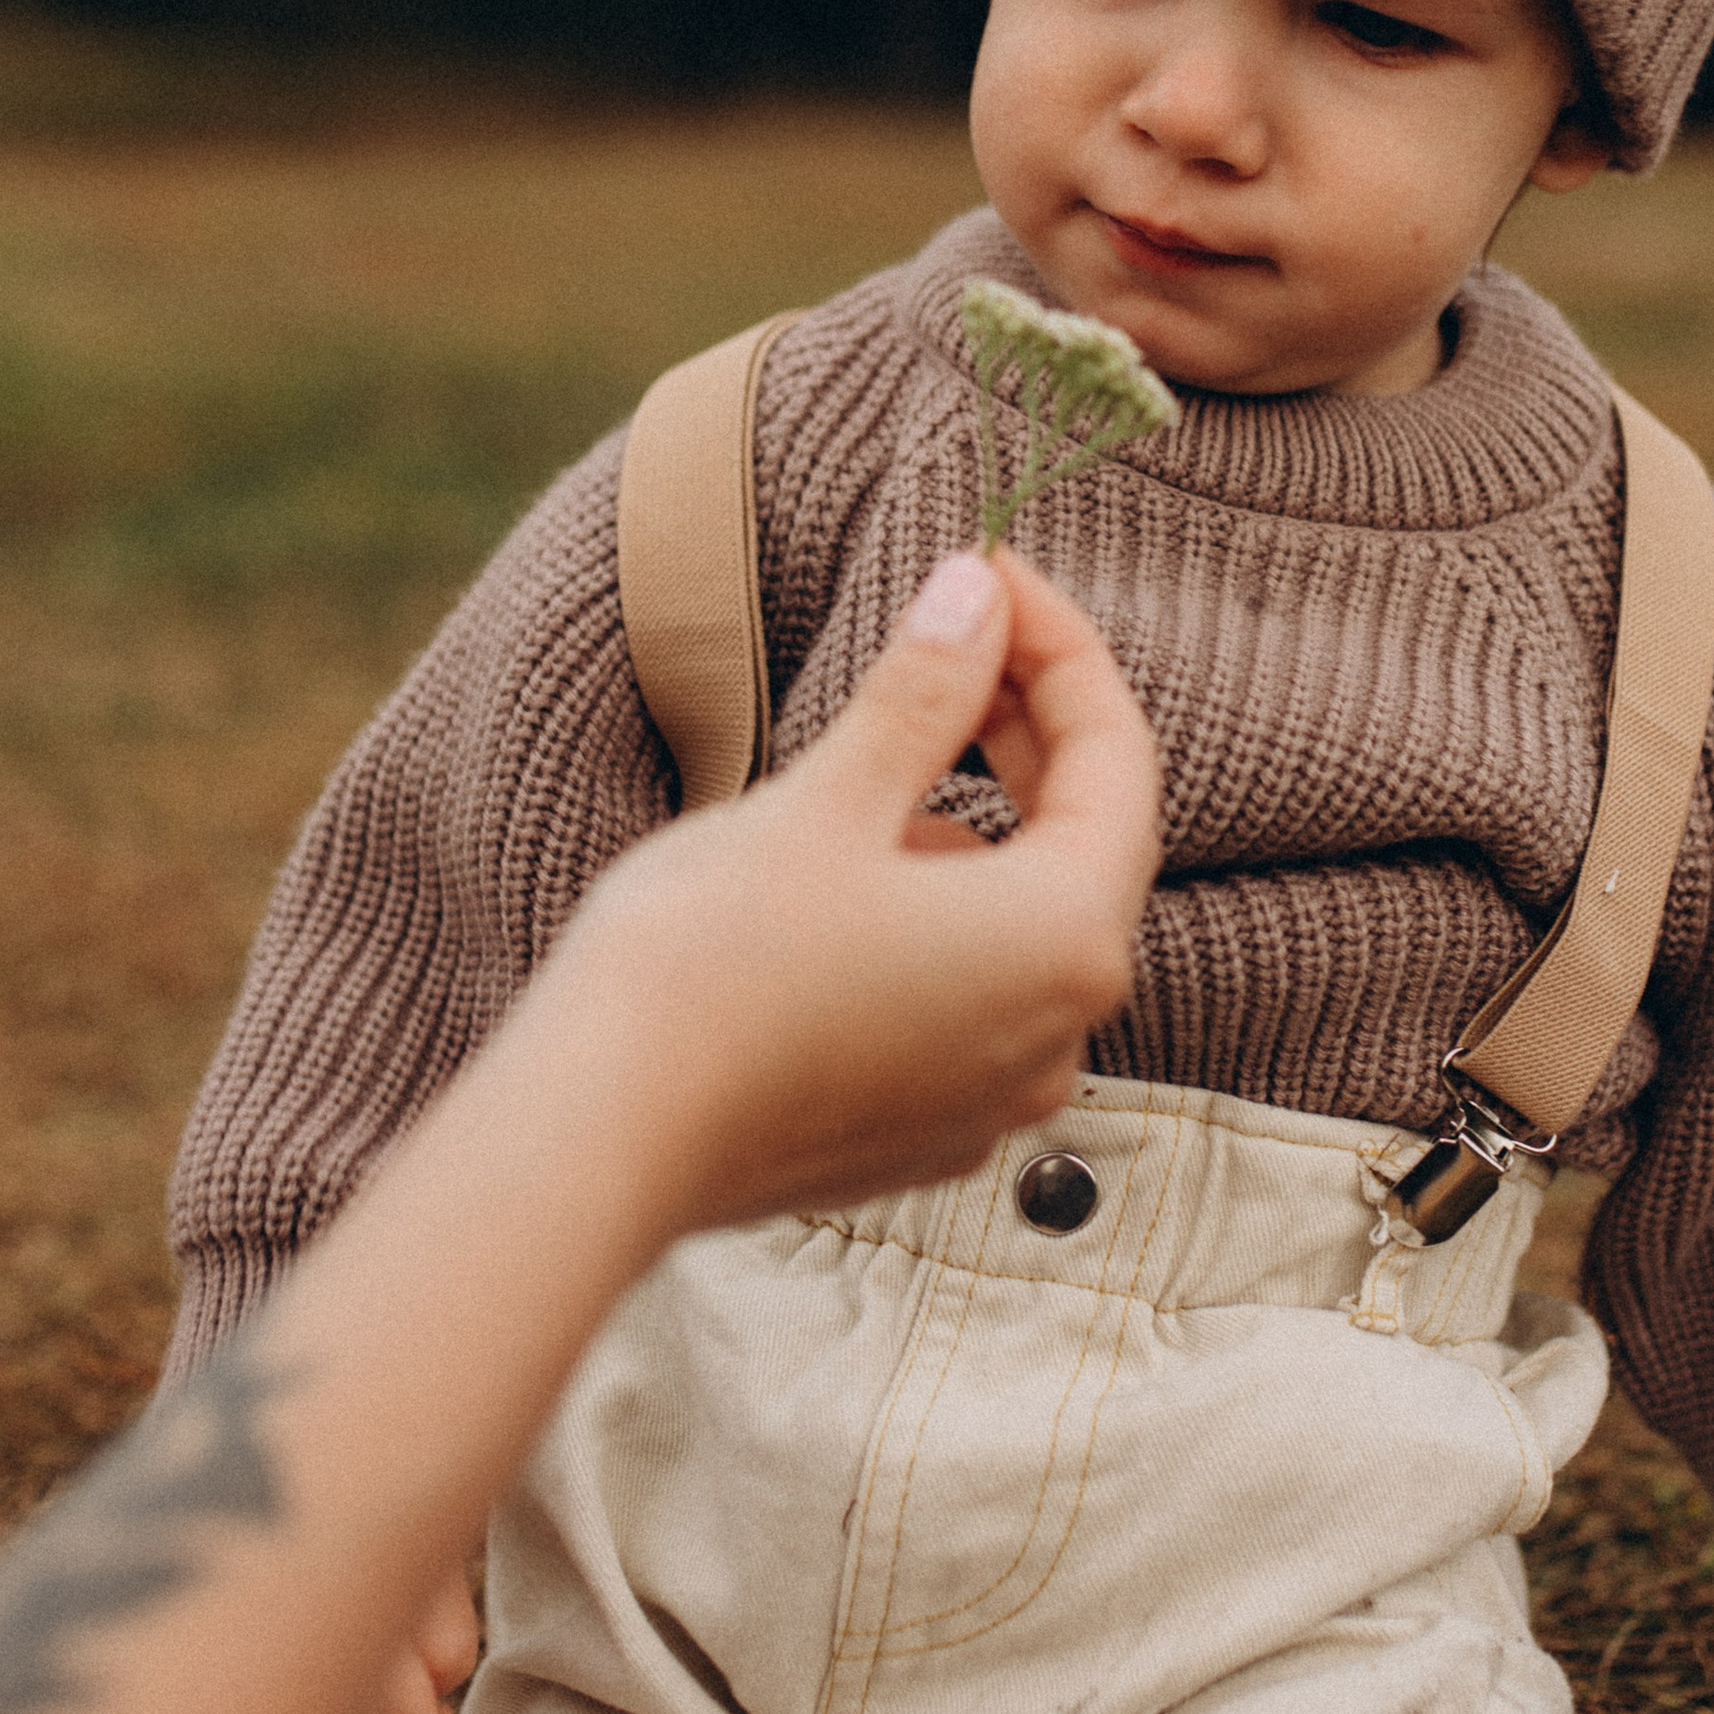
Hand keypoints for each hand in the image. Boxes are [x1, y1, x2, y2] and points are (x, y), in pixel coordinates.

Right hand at [563, 545, 1160, 1238]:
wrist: (597, 1138)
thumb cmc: (710, 963)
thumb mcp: (826, 802)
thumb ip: (925, 695)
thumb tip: (979, 593)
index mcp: (1066, 939)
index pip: (1116, 756)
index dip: (1059, 647)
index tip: (990, 575)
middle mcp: (1061, 1033)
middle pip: (1083, 841)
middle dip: (1023, 730)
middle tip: (950, 638)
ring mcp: (994, 1096)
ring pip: (1020, 923)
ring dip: (972, 826)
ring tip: (871, 767)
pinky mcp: (923, 1130)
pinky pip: (968, 996)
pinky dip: (934, 918)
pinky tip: (846, 881)